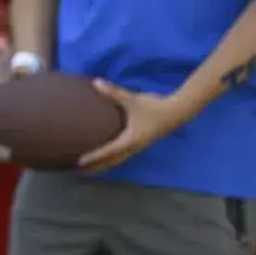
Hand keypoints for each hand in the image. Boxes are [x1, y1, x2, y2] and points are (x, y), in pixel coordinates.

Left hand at [77, 80, 191, 172]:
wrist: (176, 112)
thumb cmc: (153, 107)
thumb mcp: (131, 100)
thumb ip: (113, 92)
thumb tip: (96, 82)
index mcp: (129, 140)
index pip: (108, 151)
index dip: (93, 157)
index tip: (79, 162)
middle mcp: (133, 147)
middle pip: (111, 161)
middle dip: (96, 166)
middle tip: (79, 171)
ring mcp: (138, 146)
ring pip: (118, 160)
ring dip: (104, 164)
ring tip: (90, 168)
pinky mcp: (140, 143)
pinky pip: (123, 155)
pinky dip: (112, 159)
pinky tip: (107, 156)